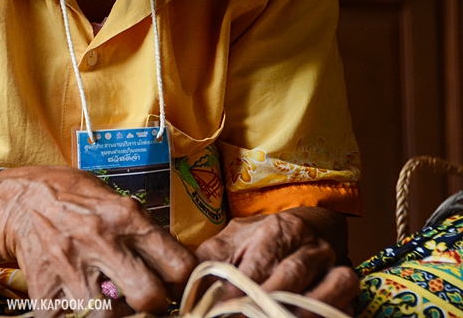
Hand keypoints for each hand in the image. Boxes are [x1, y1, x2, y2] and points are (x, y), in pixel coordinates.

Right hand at [0, 166, 197, 316]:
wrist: (15, 200)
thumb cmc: (70, 196)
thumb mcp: (112, 198)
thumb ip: (141, 228)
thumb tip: (174, 262)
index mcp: (125, 217)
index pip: (177, 264)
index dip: (182, 281)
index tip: (175, 284)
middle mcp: (101, 242)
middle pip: (150, 297)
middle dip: (153, 303)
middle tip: (145, 297)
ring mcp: (71, 268)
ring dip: (116, 314)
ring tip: (111, 301)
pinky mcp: (46, 289)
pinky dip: (74, 316)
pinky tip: (77, 301)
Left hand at [195, 208, 358, 315]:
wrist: (301, 228)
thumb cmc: (258, 240)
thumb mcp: (229, 243)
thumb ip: (211, 263)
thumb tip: (192, 290)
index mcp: (278, 228)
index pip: (260, 261)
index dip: (242, 287)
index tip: (224, 306)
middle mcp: (309, 243)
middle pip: (293, 274)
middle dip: (268, 299)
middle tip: (247, 315)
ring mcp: (332, 262)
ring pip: (328, 285)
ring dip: (304, 307)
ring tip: (279, 317)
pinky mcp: (346, 280)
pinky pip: (347, 297)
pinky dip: (329, 309)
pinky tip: (306, 317)